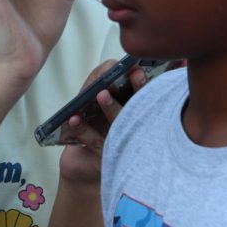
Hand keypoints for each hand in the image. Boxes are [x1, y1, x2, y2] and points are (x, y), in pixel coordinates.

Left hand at [56, 60, 151, 185]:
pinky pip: (93, 140)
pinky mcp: (105, 157)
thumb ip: (105, 76)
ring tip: (102, 94)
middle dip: (140, 90)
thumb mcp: (101, 96)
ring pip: (119, 124)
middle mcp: (136, 127)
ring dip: (111, 108)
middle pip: (141, 107)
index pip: (152, 92)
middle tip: (137, 74)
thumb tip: (112, 64)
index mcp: (140, 110)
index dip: (153, 80)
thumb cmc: (98, 124)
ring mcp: (123, 143)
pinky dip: (83, 129)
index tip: (147, 67)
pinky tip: (74, 118)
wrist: (84, 162)